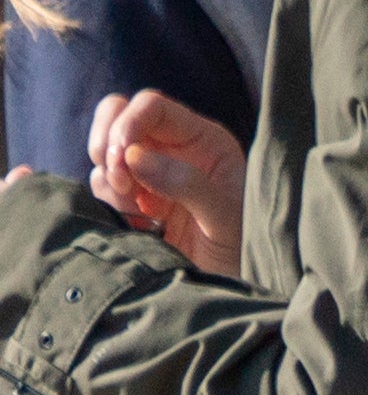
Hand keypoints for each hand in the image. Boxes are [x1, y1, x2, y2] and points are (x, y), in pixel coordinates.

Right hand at [87, 89, 242, 274]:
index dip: (128, 121)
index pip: (152, 106)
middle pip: (117, 114)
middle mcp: (174, 149)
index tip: (121, 156)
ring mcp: (148, 172)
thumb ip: (187, 184)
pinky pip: (100, 183)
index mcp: (204, 141)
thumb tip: (135, 157)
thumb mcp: (225, 218)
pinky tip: (137, 221)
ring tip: (139, 209)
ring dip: (109, 177)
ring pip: (105, 151)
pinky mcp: (130, 197)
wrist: (222, 288)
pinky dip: (108, 199)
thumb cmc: (240, 251)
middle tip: (119, 179)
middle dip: (107, 142)